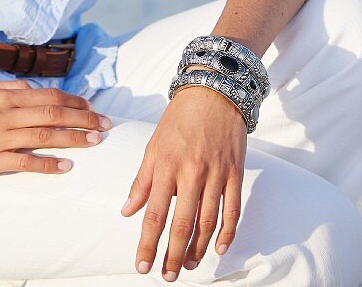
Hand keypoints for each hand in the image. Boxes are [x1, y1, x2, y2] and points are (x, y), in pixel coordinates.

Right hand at [0, 78, 111, 176]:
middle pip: (53, 114)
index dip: (74, 101)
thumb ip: (8, 87)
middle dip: (83, 119)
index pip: (48, 96)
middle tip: (105, 126)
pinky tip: (65, 166)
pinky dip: (48, 164)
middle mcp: (6, 114)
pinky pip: (25, 162)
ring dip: (73, 138)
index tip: (92, 107)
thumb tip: (33, 89)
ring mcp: (0, 138)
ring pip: (44, 136)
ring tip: (95, 142)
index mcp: (5, 96)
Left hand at [121, 85, 246, 279]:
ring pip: (207, 222)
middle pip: (181, 224)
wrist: (212, 92)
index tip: (142, 265)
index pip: (154, 213)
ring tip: (186, 266)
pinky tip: (219, 249)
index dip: (148, 243)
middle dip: (172, 254)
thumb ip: (141, 180)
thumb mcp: (153, 145)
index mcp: (165, 165)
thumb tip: (127, 211)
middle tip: (166, 276)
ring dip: (197, 249)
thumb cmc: (178, 119)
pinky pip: (232, 210)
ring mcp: (215, 174)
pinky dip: (227, 233)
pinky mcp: (234, 173)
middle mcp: (190, 172)